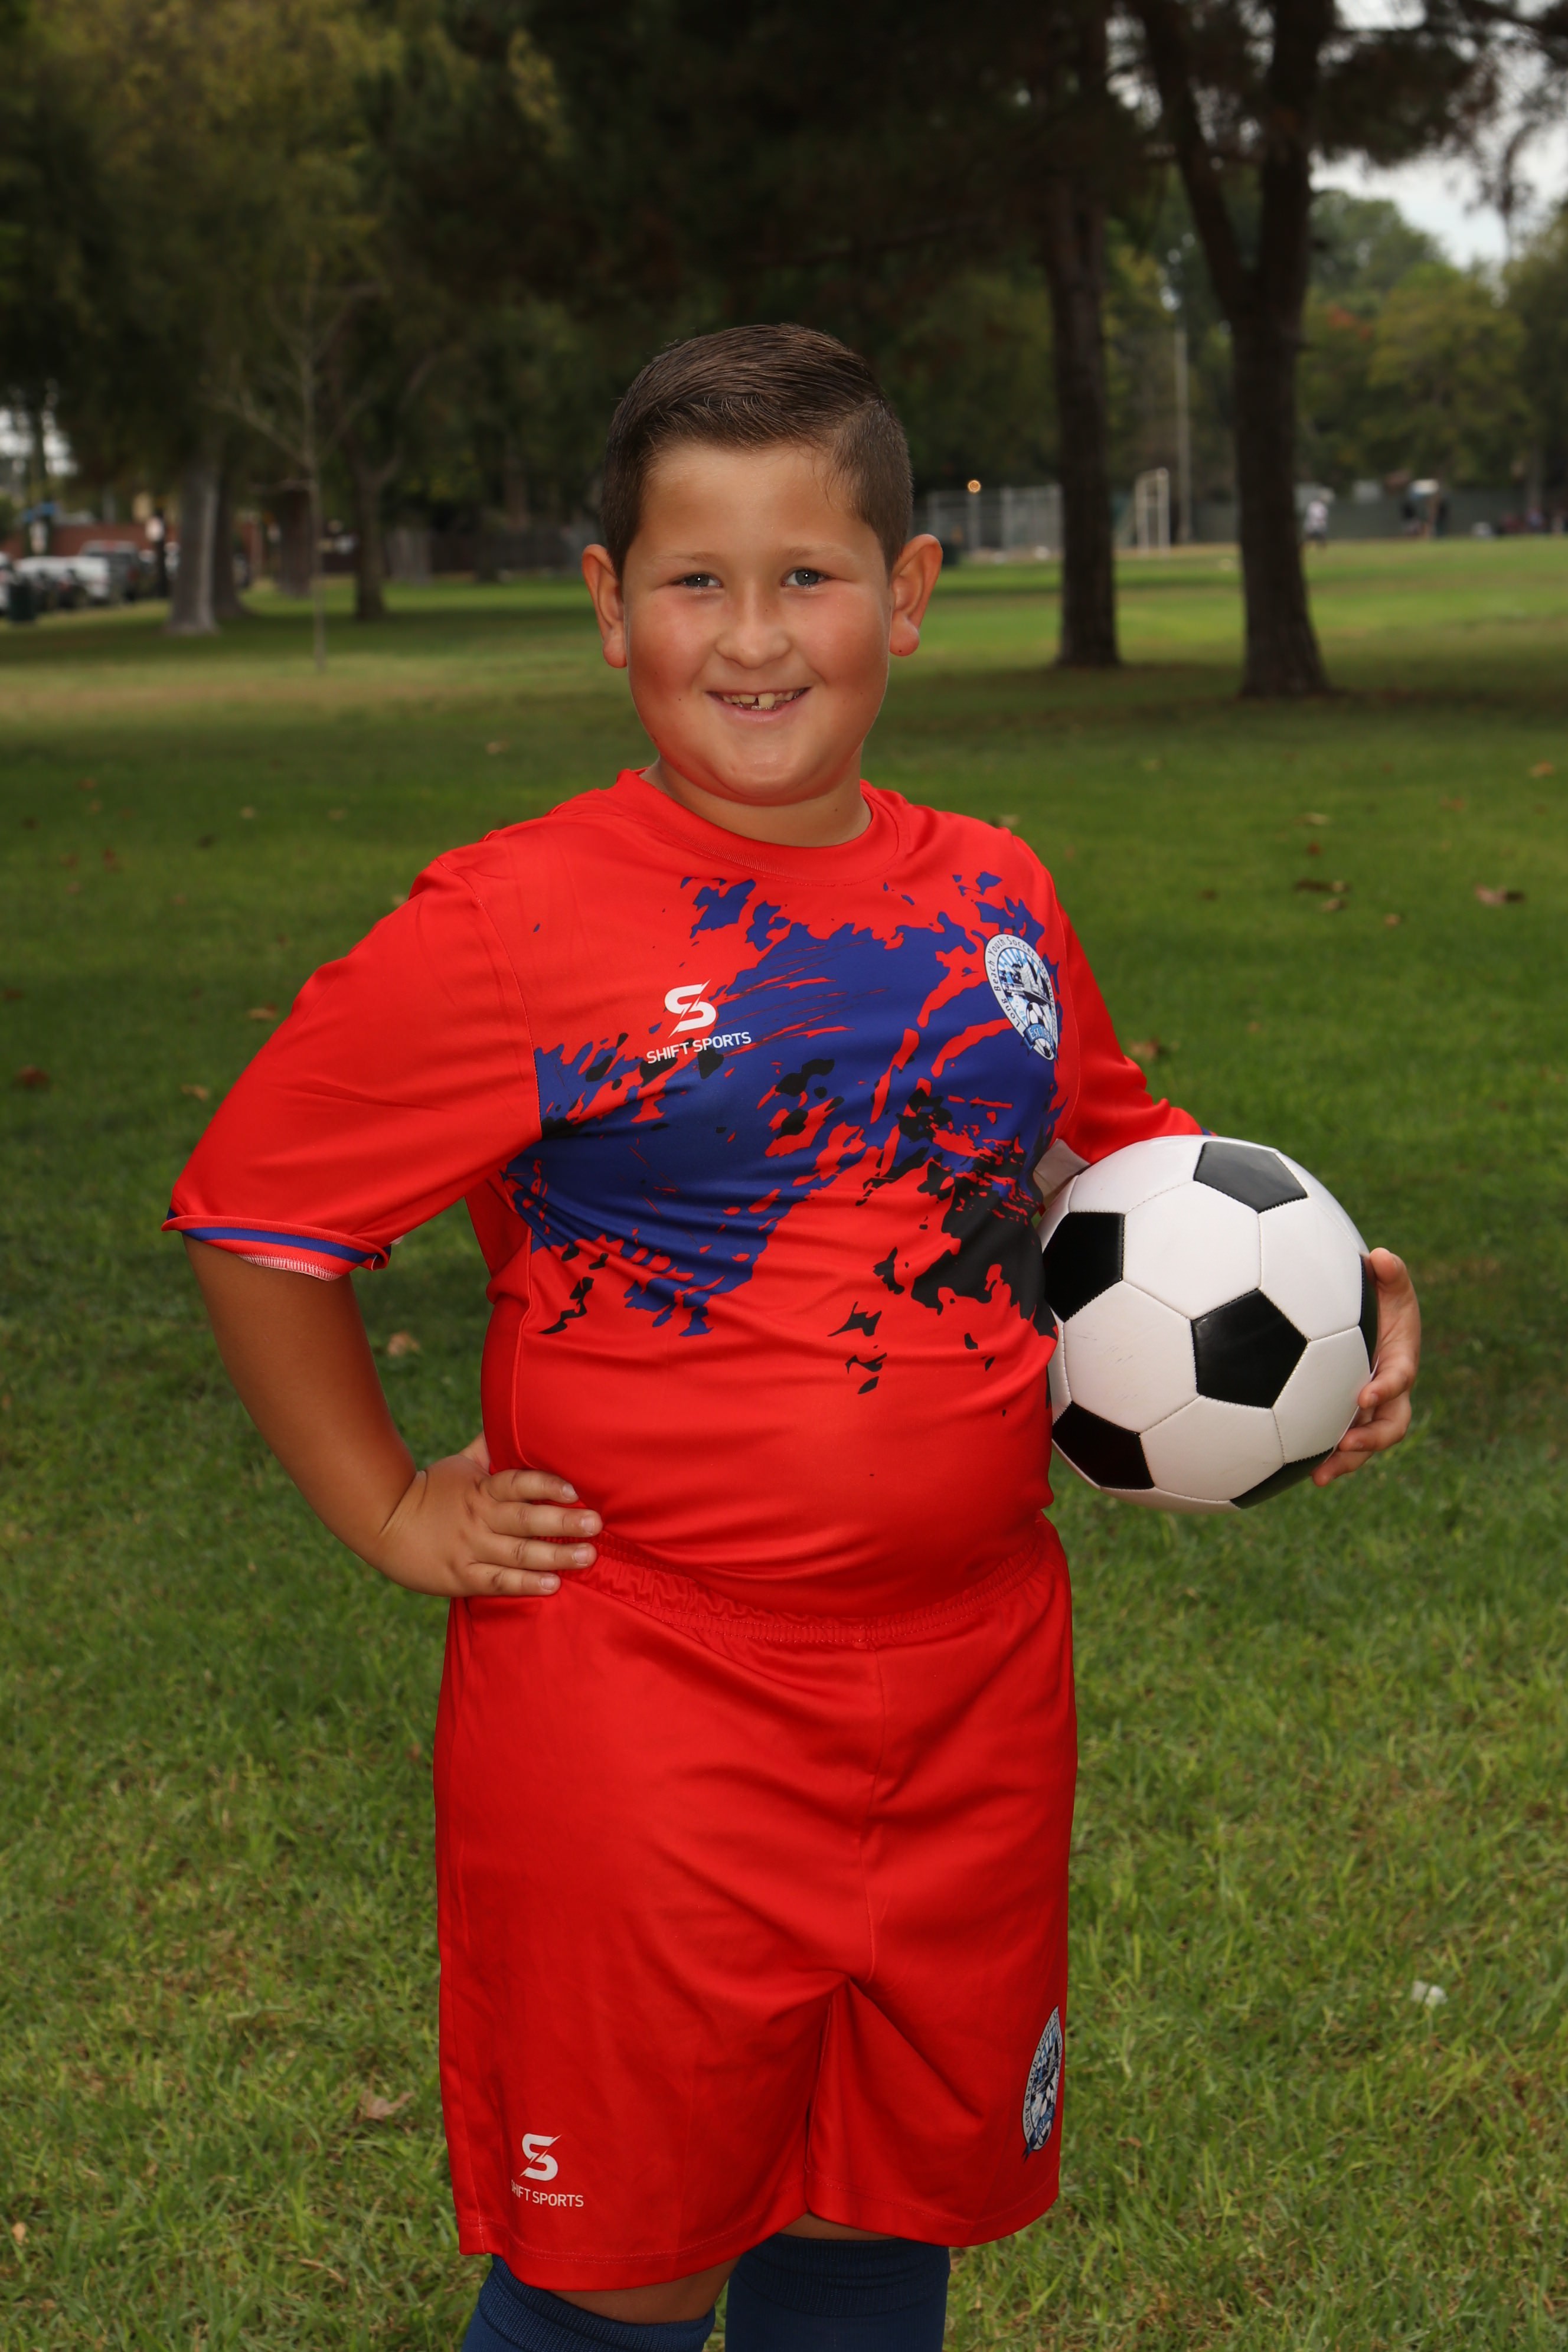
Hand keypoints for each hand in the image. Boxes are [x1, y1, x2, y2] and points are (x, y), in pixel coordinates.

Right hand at [371, 1433, 600, 1596]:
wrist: (383, 1524)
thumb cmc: (429, 1491)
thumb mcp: (458, 1464)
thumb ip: (489, 1448)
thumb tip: (510, 1415)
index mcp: (481, 1489)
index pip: (517, 1483)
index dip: (545, 1485)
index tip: (574, 1491)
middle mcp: (479, 1518)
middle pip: (525, 1519)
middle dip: (563, 1522)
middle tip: (597, 1524)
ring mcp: (471, 1549)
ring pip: (519, 1552)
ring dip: (556, 1555)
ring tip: (588, 1555)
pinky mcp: (462, 1577)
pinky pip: (499, 1581)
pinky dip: (526, 1584)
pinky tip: (552, 1585)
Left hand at [1312, 1248, 1420, 1485]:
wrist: (1362, 1315)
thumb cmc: (1377, 1297)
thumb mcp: (1388, 1283)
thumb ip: (1390, 1272)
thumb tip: (1381, 1257)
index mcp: (1400, 1361)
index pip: (1400, 1379)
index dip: (1387, 1389)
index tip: (1365, 1395)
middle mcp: (1387, 1392)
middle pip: (1390, 1426)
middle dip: (1371, 1440)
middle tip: (1345, 1446)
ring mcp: (1367, 1410)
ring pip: (1364, 1443)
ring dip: (1345, 1461)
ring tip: (1319, 1477)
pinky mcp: (1344, 1416)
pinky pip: (1336, 1441)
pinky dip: (1318, 1455)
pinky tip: (1286, 1467)